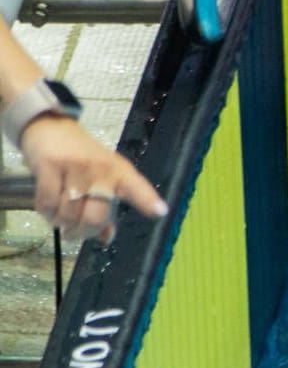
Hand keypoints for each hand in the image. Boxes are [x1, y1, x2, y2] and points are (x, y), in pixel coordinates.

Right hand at [21, 116, 166, 244]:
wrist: (51, 128)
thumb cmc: (81, 158)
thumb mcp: (101, 178)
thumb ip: (106, 209)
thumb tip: (107, 239)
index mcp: (119, 172)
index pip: (135, 187)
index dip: (147, 200)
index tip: (160, 212)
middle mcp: (100, 169)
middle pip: (95, 217)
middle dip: (82, 233)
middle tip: (74, 233)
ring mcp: (75, 167)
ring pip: (68, 215)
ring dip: (61, 223)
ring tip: (60, 217)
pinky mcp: (50, 167)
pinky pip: (47, 204)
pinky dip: (46, 213)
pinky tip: (49, 209)